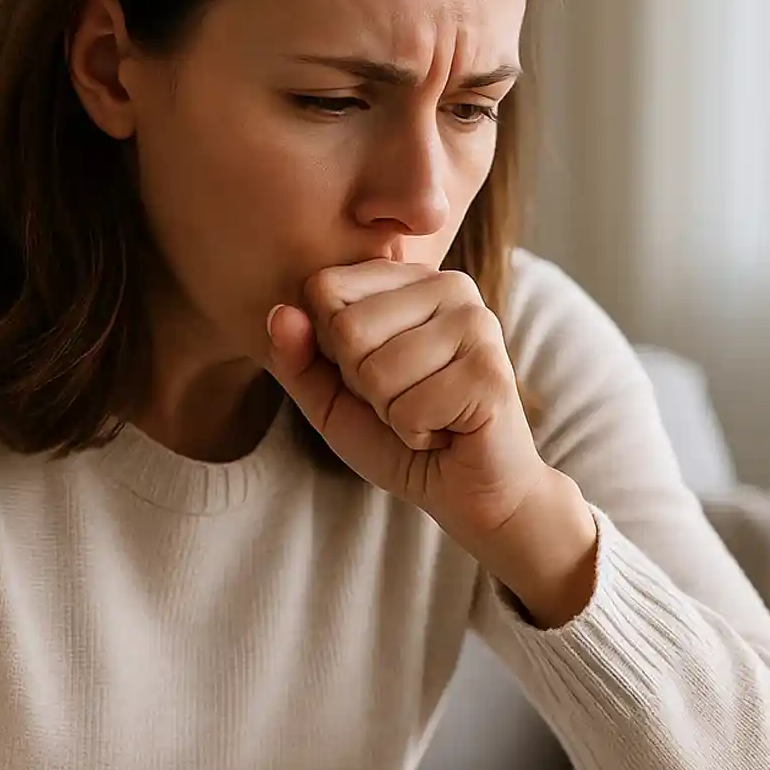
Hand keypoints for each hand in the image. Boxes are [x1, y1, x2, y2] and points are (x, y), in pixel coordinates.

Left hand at [262, 260, 552, 549]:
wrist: (470, 491)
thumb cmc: (398, 437)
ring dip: (390, 413)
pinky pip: (409, 408)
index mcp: (408, 277)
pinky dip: (417, 434)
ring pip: (376, 371)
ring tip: (429, 413)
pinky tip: (448, 430)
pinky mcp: (490, 370)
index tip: (371, 372)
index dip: (330, 349)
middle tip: (404, 399)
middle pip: (347, 328)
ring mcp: (476, 323)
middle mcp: (448, 285)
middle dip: (362, 385)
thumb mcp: (330, 398)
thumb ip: (298, 357)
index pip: (324, 287)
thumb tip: (279, 313)